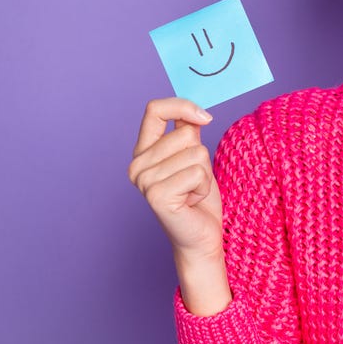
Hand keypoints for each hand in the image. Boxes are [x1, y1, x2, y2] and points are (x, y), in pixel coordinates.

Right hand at [128, 98, 230, 314]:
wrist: (201, 237)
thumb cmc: (197, 197)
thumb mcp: (194, 156)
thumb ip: (188, 131)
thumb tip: (195, 111)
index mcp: (143, 151)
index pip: (155, 110)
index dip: (182, 106)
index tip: (205, 119)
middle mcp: (137, 165)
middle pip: (185, 134)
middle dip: (201, 157)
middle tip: (193, 181)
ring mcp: (144, 181)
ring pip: (196, 153)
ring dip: (204, 174)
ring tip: (192, 192)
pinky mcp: (157, 196)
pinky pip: (197, 173)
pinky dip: (204, 186)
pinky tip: (192, 201)